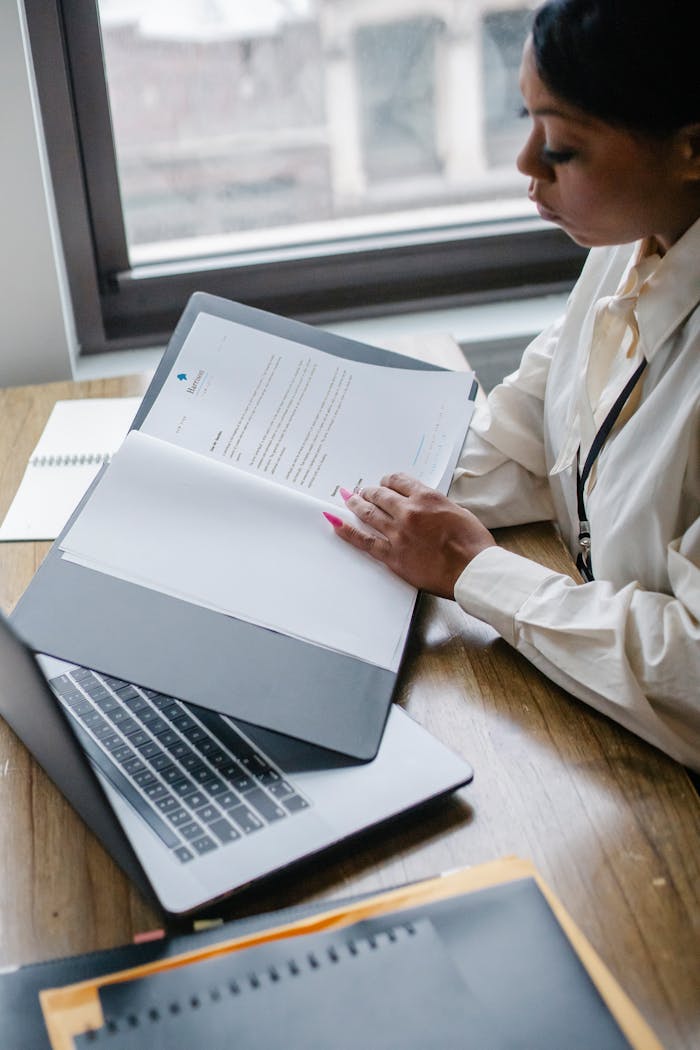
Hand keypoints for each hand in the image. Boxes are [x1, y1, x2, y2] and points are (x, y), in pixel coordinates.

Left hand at [329, 472, 495, 598]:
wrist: (472, 570)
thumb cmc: (473, 544)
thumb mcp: (458, 512)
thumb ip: (436, 506)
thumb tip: (424, 508)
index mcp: (426, 498)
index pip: (399, 481)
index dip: (389, 481)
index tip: (385, 483)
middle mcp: (408, 512)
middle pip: (380, 495)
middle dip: (370, 492)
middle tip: (363, 491)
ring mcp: (398, 534)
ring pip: (369, 513)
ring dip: (356, 504)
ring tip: (348, 499)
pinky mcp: (393, 556)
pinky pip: (364, 541)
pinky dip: (347, 531)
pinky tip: (336, 523)